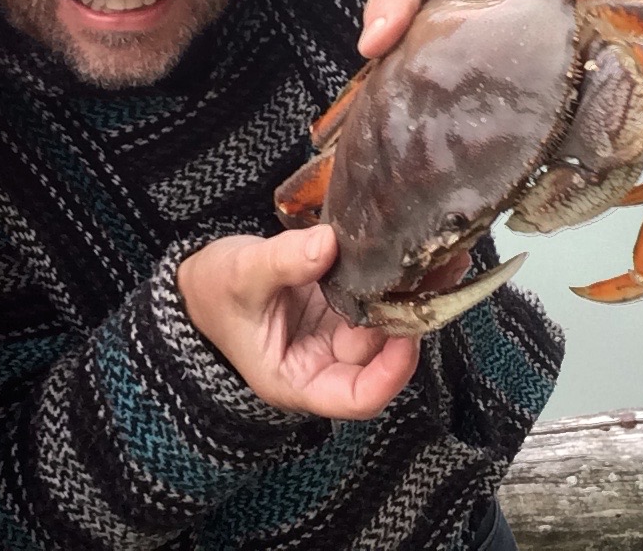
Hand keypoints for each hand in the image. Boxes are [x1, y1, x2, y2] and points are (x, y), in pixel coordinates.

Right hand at [177, 226, 419, 419]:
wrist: (202, 280)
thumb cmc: (213, 293)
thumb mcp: (240, 276)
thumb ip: (282, 262)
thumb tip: (327, 244)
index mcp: (298, 379)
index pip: (356, 397)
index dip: (390, 375)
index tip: (409, 336)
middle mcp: (325, 362)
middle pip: (382, 355)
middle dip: (413, 318)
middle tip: (439, 274)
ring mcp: (336, 333)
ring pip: (387, 322)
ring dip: (415, 293)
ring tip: (441, 256)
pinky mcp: (342, 303)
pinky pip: (377, 294)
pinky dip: (398, 275)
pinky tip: (419, 248)